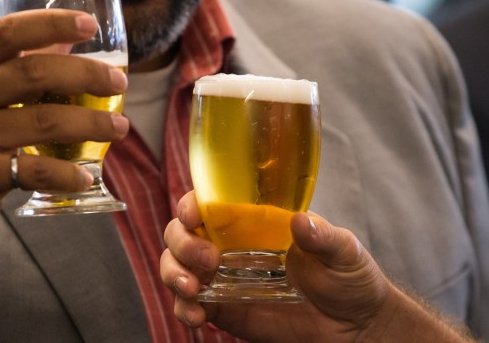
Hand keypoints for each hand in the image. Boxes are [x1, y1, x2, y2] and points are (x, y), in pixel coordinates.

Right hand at [0, 9, 128, 274]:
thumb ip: (7, 78)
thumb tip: (66, 51)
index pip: (5, 33)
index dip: (50, 23)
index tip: (89, 25)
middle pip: (33, 72)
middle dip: (86, 74)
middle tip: (118, 83)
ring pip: (43, 120)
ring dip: (90, 123)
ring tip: (119, 127)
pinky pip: (36, 171)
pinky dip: (68, 174)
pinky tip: (87, 176)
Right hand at [161, 191, 458, 341]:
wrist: (354, 325)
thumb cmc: (348, 277)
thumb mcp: (344, 250)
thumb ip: (323, 237)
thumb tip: (301, 221)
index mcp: (252, 222)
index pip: (208, 203)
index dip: (191, 205)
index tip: (194, 215)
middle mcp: (229, 246)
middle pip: (181, 234)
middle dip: (182, 243)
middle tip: (208, 260)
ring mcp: (222, 278)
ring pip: (175, 266)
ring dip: (173, 273)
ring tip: (192, 288)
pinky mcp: (224, 308)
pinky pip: (189, 305)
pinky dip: (183, 309)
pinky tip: (195, 315)